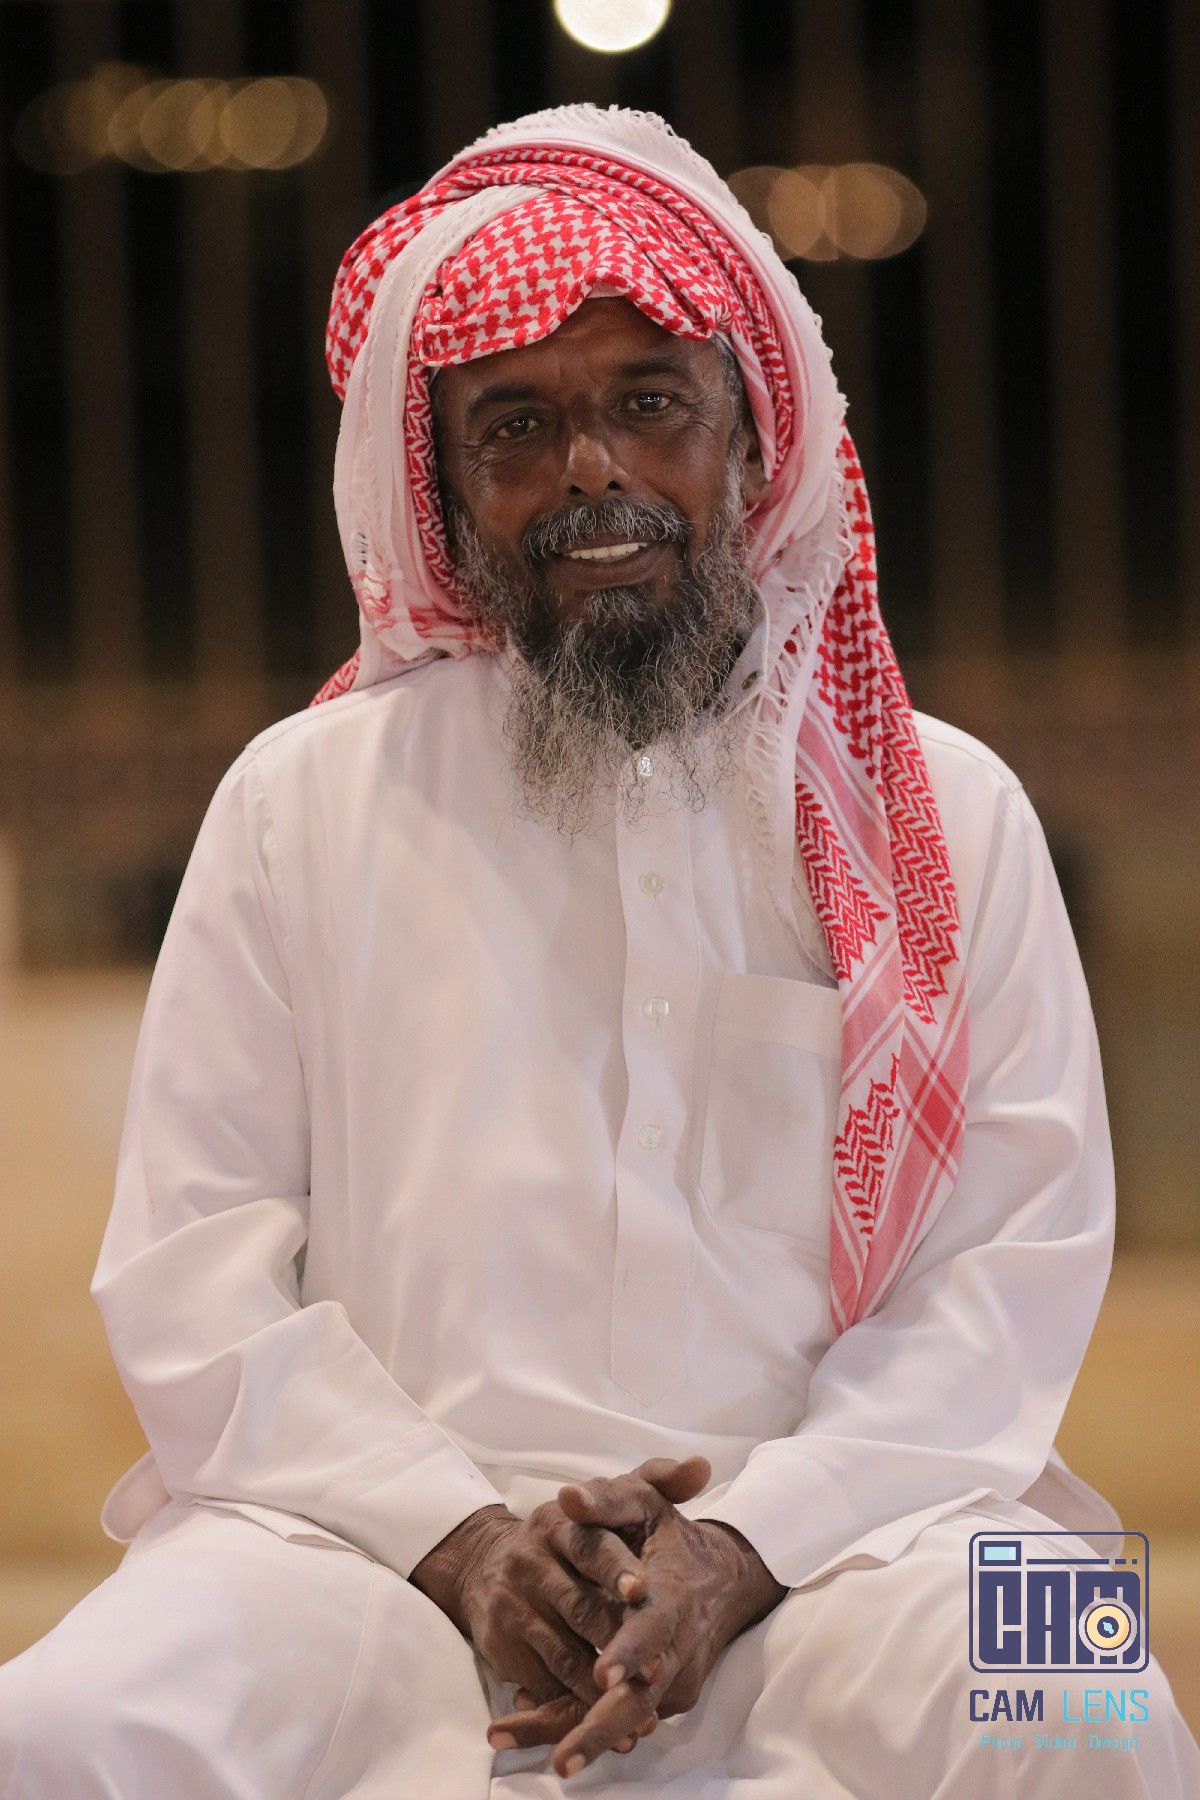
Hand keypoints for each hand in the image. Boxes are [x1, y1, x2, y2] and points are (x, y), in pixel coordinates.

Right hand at [409, 1493, 650, 1716]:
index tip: (641, 1590)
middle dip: (618, 1640)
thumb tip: (703, 1466)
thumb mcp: (608, 1499)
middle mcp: (529, 1562)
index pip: (590, 1545)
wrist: (489, 1567)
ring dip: (603, 1685)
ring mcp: (513, 1607)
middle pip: (578, 1606)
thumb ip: (658, 1480)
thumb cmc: (572, 1534)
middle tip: (659, 1668)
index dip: (616, 1569)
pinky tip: (607, 1722)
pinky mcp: (502, 1646)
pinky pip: (544, 1681)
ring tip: (643, 1707)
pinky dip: (576, 1705)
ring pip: (564, 1652)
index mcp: (557, 1523)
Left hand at [487, 1455, 787, 1779]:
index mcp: (672, 1597)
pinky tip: (540, 1735)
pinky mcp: (665, 1698)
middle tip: (560, 1761)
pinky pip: (626, 1721)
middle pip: (641, 1699)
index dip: (629, 1651)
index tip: (601, 1674)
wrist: (725, 1576)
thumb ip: (607, 1498)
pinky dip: (586, 1729)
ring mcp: (674, 1681)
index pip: (653, 1628)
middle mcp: (677, 1649)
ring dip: (586, 1740)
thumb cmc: (671, 1534)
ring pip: (629, 1721)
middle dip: (600, 1730)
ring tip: (538, 1758)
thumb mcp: (644, 1500)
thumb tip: (566, 1497)